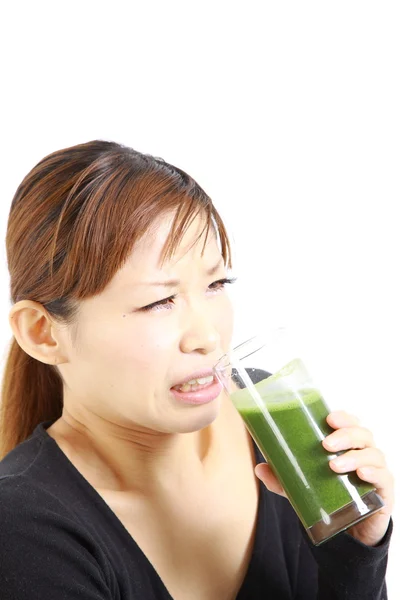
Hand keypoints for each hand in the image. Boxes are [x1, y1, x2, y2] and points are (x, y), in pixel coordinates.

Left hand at [255, 410, 393, 546]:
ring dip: (354, 456)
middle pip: (362, 433)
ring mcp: (376, 470)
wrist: (351, 528)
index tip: (328, 417)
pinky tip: (361, 475)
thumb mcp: (302, 486)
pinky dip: (374, 473)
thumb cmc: (329, 495)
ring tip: (334, 465)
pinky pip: (384, 477)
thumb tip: (259, 468)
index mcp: (346, 444)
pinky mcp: (383, 491)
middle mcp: (363, 452)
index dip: (342, 416)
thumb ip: (282, 478)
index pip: (349, 422)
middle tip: (326, 444)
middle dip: (345, 434)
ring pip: (372, 453)